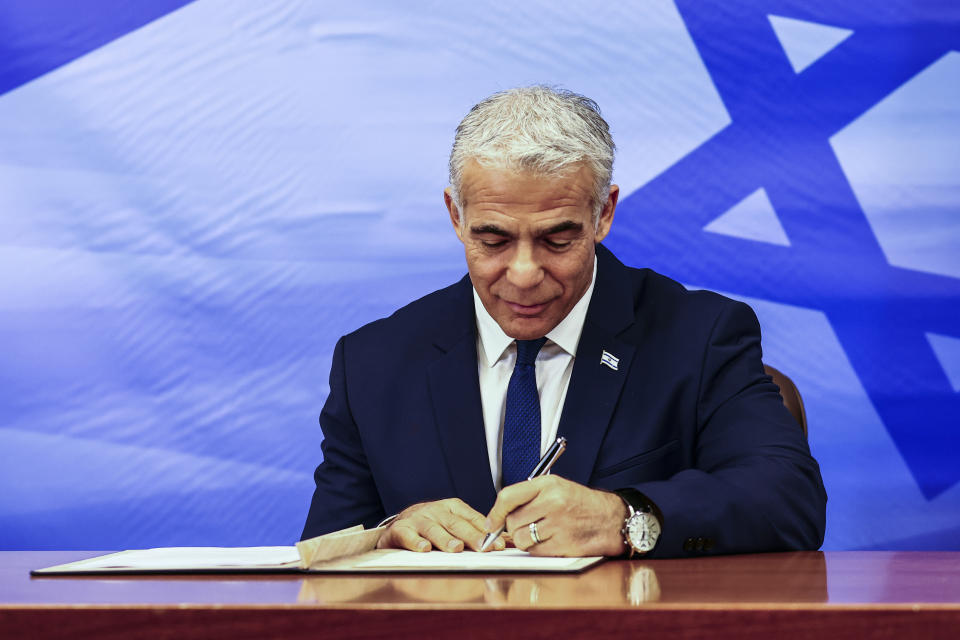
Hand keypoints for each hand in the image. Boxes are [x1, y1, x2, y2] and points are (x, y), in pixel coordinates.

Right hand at [376, 498, 506, 552]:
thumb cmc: (432, 525)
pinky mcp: (400, 530)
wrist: (398, 525)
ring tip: (456, 548)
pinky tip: (424, 549)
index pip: (472, 518)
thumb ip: (476, 532)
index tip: (499, 544)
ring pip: (433, 529)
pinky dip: (416, 542)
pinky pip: (408, 536)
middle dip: (471, 535)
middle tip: (483, 547)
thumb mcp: (453, 523)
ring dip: (445, 539)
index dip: (486, 531)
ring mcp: (418, 519)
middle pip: (456, 524)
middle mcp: (436, 511)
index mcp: (452, 507)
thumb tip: (506, 542)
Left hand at [485, 475, 627, 556]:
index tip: (492, 522)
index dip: (495, 512)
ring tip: (541, 532)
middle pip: (512, 521)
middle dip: (514, 527)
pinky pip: (535, 552)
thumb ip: (528, 496)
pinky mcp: (563, 544)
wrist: (612, 519)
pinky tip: (552, 540)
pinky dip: (538, 549)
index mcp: (548, 484)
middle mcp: (553, 502)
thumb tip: (498, 515)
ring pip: (521, 539)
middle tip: (528, 525)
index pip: (508, 496)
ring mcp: (559, 524)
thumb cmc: (581, 504)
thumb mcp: (556, 487)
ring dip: (526, 540)